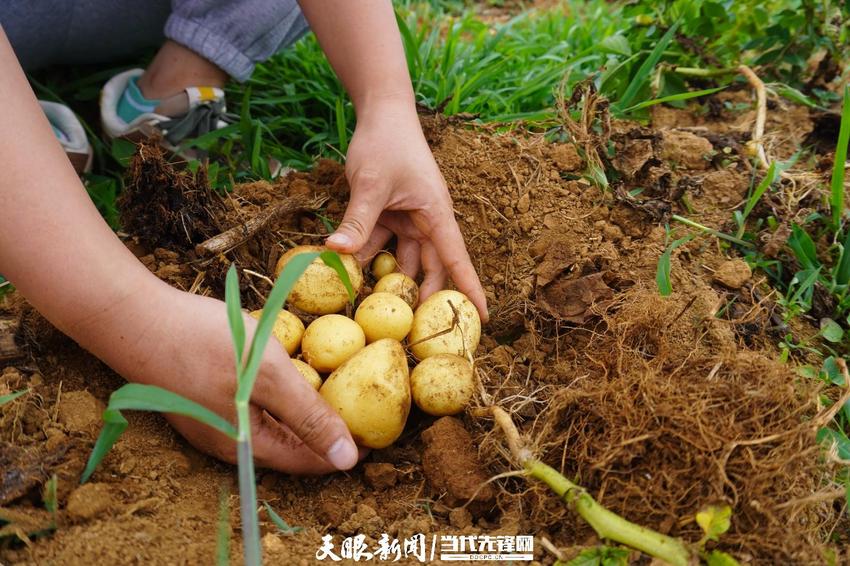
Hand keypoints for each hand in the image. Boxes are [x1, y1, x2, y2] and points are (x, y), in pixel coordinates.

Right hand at [83, 282, 361, 474]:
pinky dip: (276, 397)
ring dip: (300, 413)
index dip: (342, 449)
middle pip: (288, 447)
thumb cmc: (204, 344)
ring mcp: (212, 421)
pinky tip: (287, 376)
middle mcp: (228, 443)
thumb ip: (309, 417)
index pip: (307, 461)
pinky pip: (250, 407)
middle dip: (324, 432)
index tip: (373, 433)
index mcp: (246, 446)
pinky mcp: (203, 397)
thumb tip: (349, 460)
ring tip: (330, 392)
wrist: (136, 316)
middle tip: (357, 410)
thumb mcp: (269, 376)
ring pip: (269, 426)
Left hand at [325, 101, 488, 320]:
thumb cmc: (387, 143)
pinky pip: (380, 243)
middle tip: (415, 329)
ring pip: (402, 258)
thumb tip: (336, 251)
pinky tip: (350, 272)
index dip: (470, 290)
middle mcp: (426, 221)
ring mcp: (407, 219)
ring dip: (389, 279)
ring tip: (377, 308)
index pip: (457, 259)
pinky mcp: (388, 215)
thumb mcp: (371, 183)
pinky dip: (368, 256)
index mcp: (436, 214)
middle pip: (430, 266)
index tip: (482, 318)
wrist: (380, 113)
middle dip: (424, 295)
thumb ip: (358, 219)